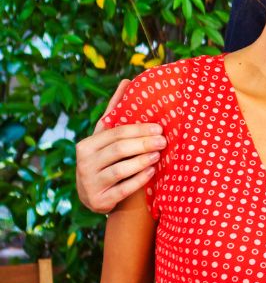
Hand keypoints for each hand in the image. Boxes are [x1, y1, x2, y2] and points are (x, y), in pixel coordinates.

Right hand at [76, 79, 164, 212]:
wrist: (96, 196)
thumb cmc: (107, 159)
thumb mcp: (106, 137)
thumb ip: (115, 112)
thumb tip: (127, 81)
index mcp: (86, 145)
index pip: (115, 133)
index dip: (138, 129)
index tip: (159, 128)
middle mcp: (84, 164)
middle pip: (118, 149)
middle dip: (143, 144)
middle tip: (164, 141)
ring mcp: (90, 184)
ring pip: (119, 170)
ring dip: (141, 161)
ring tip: (158, 155)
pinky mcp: (99, 201)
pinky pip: (122, 189)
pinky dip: (139, 179)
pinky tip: (152, 172)